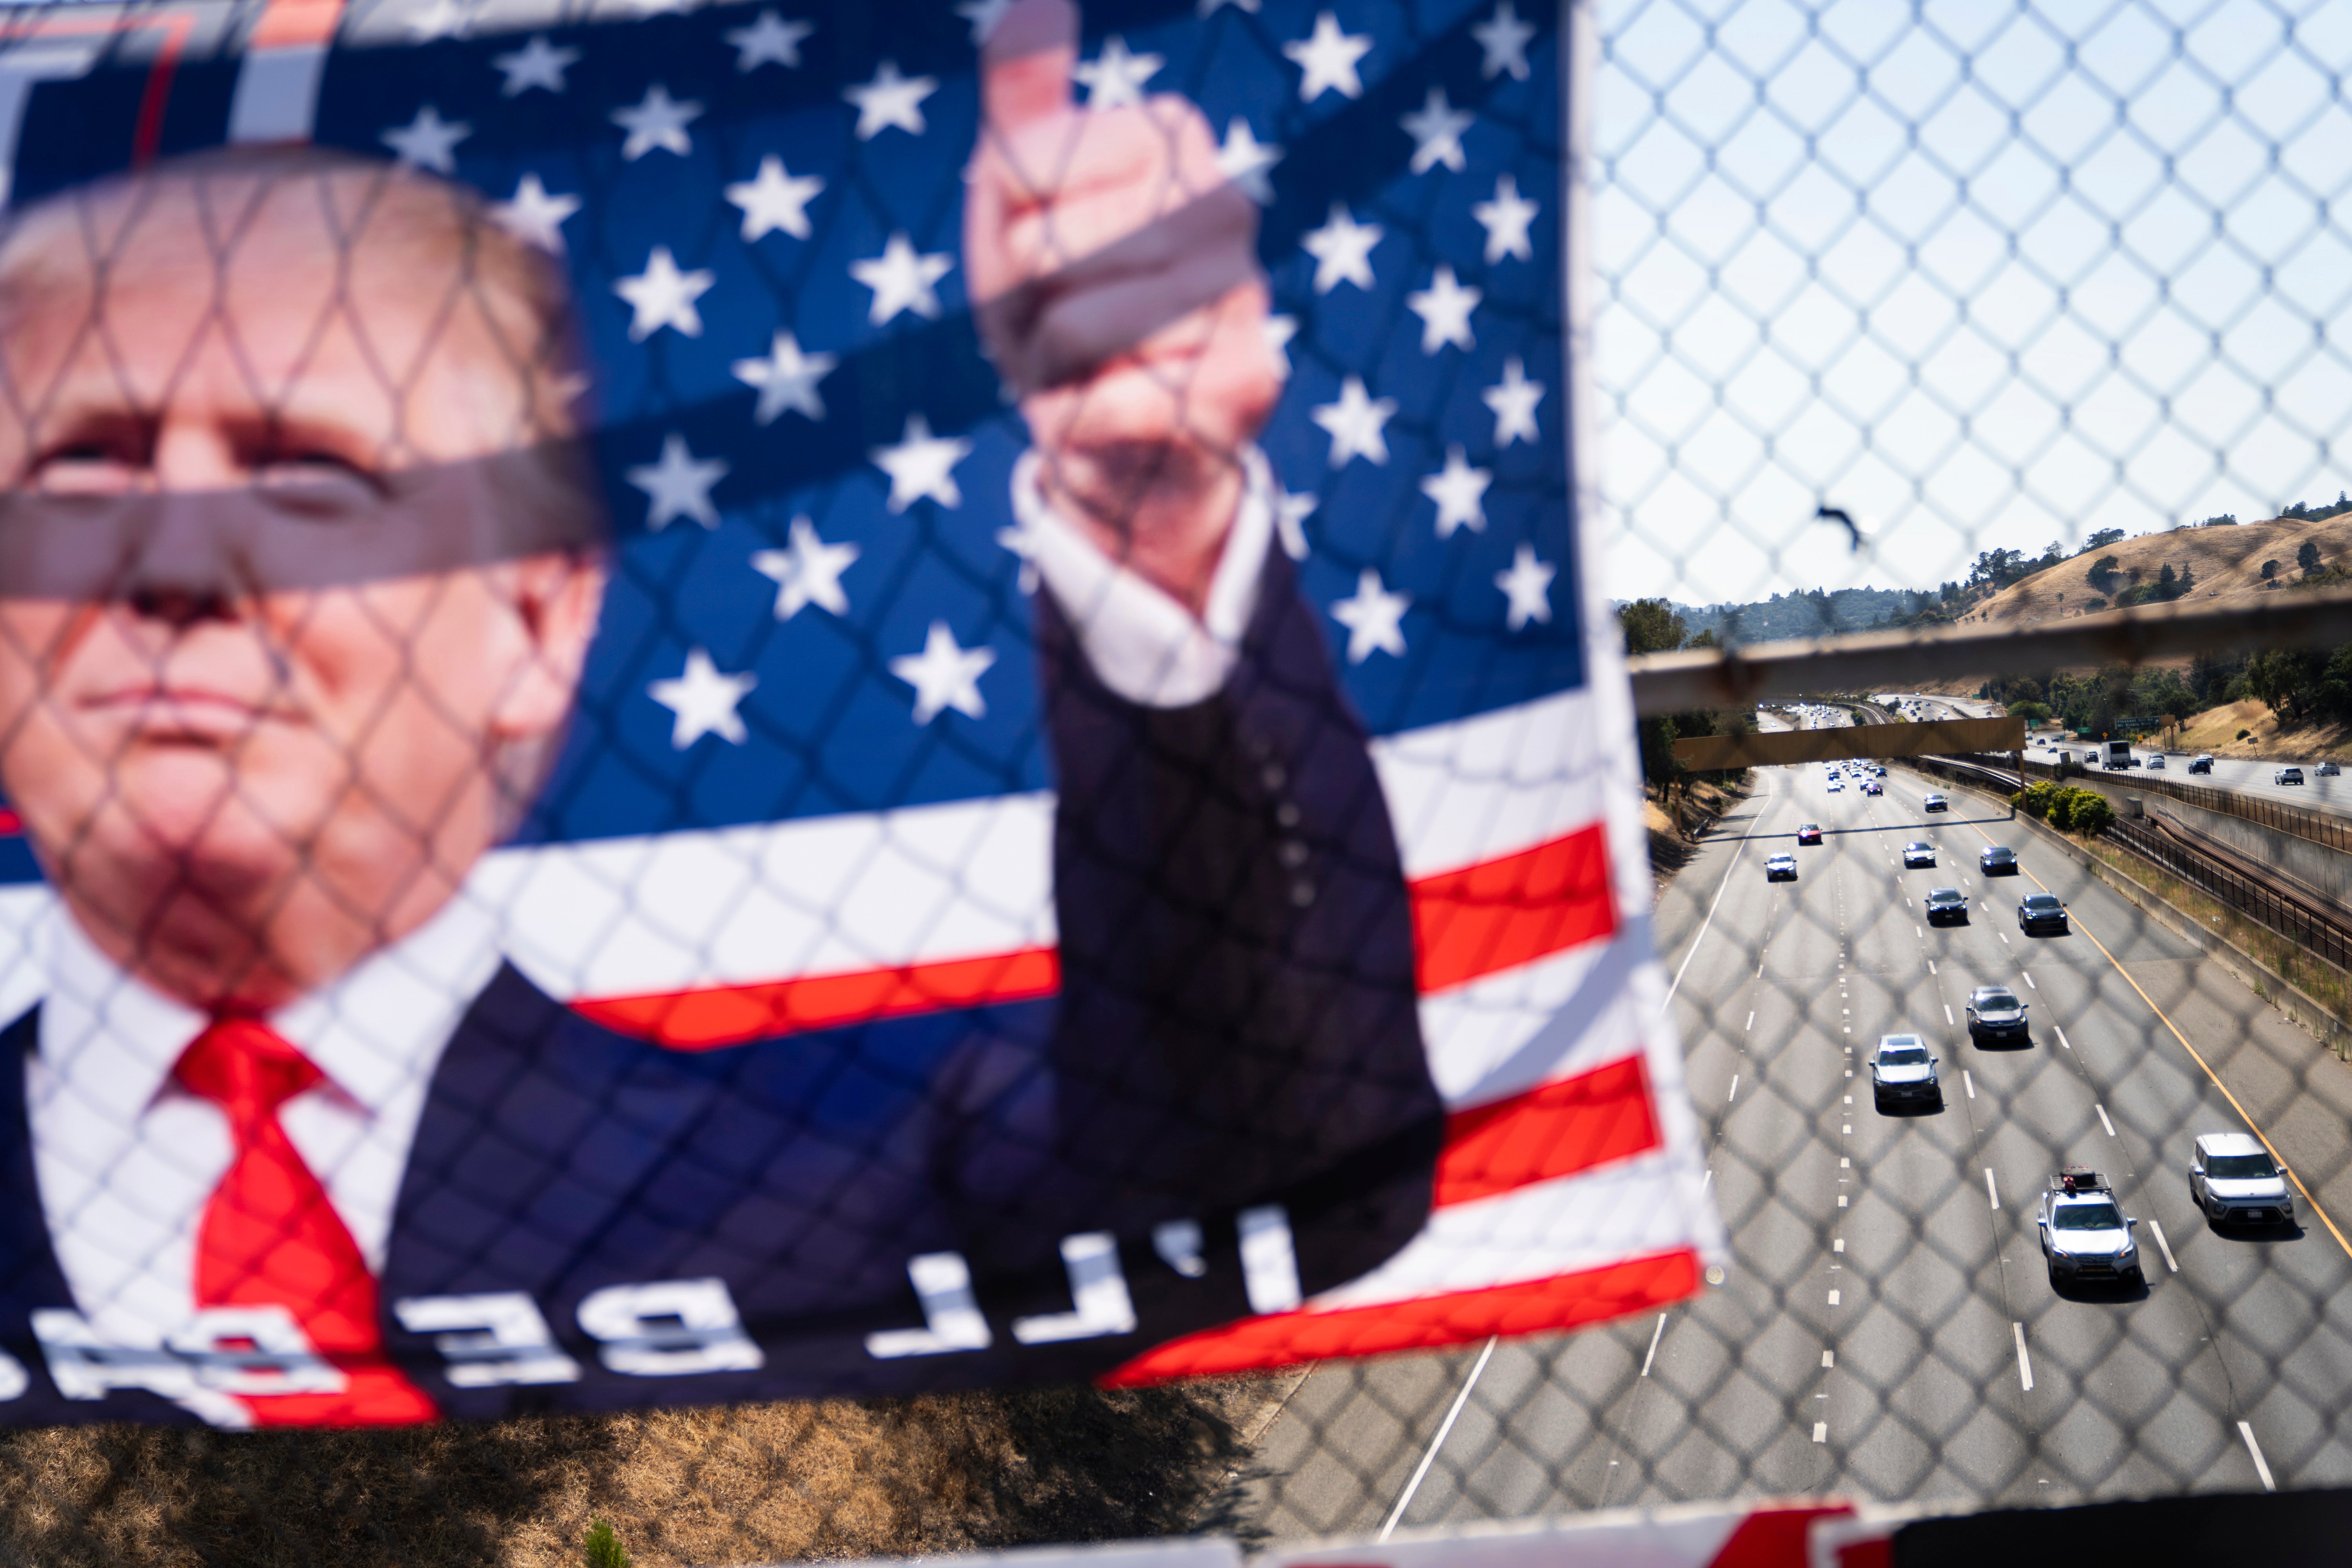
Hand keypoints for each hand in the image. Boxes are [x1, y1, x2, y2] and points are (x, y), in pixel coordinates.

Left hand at [965, 0, 1278, 617]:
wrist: (1116, 438)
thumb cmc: (1055, 304)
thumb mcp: (1013, 199)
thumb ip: (1021, 98)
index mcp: (1171, 134)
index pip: (1016, 167)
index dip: (1000, 227)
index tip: (1037, 253)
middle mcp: (1226, 201)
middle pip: (1042, 249)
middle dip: (1024, 303)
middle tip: (1060, 322)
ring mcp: (1245, 293)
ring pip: (1071, 325)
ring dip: (1052, 367)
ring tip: (1090, 366)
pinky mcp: (1248, 382)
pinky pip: (1103, 400)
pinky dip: (1078, 421)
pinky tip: (1114, 414)